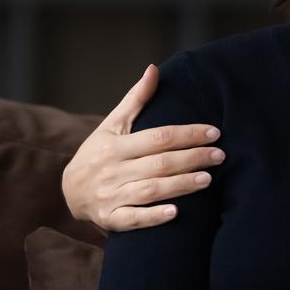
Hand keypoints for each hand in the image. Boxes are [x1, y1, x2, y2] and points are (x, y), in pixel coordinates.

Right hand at [61, 64, 224, 230]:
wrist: (69, 191)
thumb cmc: (98, 153)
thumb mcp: (112, 125)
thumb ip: (136, 99)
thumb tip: (154, 69)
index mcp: (115, 145)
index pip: (158, 137)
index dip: (187, 134)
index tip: (214, 133)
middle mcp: (112, 170)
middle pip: (159, 163)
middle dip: (191, 158)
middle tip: (220, 156)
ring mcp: (110, 196)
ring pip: (150, 190)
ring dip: (180, 185)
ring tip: (208, 179)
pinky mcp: (109, 218)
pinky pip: (132, 219)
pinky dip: (153, 217)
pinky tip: (176, 213)